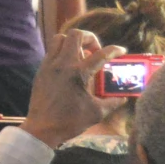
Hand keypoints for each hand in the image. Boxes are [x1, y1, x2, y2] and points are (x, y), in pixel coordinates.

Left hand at [22, 29, 124, 149]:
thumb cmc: (70, 121)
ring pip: (60, 38)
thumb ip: (113, 102)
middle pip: (76, 35)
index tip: (121, 50)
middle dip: (90, 38)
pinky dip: (62, 51)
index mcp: (79, 73)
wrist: (42, 128)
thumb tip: (123, 98)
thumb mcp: (97, 112)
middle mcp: (63, 64)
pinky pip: (51, 51)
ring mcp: (49, 65)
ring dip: (73, 42)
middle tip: (96, 50)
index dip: (114, 50)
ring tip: (82, 55)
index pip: (101, 54)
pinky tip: (69, 64)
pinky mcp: (41, 70)